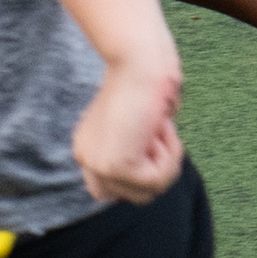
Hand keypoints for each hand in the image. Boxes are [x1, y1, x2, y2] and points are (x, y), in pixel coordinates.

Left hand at [73, 51, 186, 202]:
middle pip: (130, 196)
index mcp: (87, 147)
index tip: (153, 137)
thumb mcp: (135, 119)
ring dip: (166, 162)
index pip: (111, 189)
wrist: (140, 60)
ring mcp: (98, 165)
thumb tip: (155, 178)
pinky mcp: (116, 167)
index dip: (142, 172)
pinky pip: (157, 181)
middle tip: (159, 134)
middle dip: (155, 172)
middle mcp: (86, 159)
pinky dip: (170, 156)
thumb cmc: (145, 77)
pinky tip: (161, 128)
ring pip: (147, 193)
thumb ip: (136, 147)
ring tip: (161, 128)